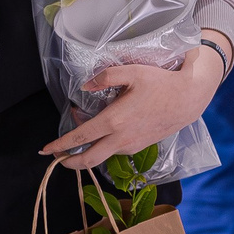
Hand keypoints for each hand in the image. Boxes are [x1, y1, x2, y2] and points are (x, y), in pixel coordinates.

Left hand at [40, 44, 226, 169]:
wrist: (188, 100)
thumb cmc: (161, 84)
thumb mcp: (132, 72)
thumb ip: (105, 77)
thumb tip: (85, 85)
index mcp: (114, 121)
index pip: (79, 138)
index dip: (59, 145)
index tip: (45, 148)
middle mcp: (121, 139)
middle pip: (88, 160)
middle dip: (68, 161)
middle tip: (57, 156)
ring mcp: (131, 146)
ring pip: (102, 155)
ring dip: (87, 149)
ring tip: (82, 131)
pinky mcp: (139, 147)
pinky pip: (115, 150)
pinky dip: (103, 145)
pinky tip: (104, 130)